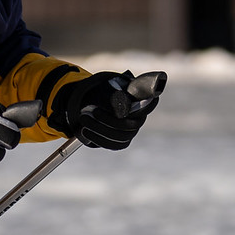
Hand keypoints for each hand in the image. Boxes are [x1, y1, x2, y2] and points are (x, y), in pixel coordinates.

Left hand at [46, 70, 164, 149]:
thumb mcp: (107, 89)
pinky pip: (112, 145)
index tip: (135, 101)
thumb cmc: (104, 93)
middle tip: (93, 111)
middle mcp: (139, 119)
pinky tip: (86, 131)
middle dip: (108, 120)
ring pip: (119, 136)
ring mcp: (131, 133)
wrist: (94, 105)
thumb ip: (114, 95)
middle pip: (130, 125)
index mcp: (140, 103)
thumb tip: (119, 103)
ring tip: (84, 119)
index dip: (146, 105)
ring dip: (99, 128)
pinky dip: (98, 138)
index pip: (150, 104)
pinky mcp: (121, 142)